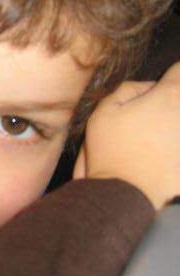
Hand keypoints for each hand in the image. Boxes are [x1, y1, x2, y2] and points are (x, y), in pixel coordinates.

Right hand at [73, 61, 179, 209]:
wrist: (128, 200)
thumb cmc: (114, 156)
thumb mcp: (103, 113)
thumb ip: (128, 89)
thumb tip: (148, 87)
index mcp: (172, 96)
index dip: (171, 75)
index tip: (160, 88)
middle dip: (168, 105)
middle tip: (150, 120)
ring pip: (178, 125)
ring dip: (170, 130)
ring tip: (151, 146)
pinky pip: (179, 148)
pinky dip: (173, 151)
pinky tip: (158, 162)